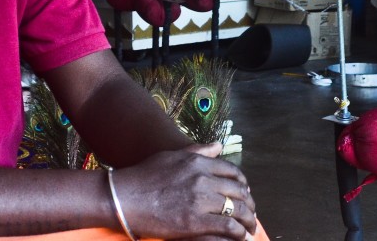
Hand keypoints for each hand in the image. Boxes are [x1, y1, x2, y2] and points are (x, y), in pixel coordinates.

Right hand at [112, 142, 256, 240]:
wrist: (125, 197)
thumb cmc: (145, 176)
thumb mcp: (172, 156)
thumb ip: (198, 151)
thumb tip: (218, 146)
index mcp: (199, 162)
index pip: (233, 172)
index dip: (243, 184)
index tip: (245, 193)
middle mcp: (203, 178)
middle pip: (238, 191)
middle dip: (249, 204)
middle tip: (251, 213)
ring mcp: (200, 200)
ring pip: (237, 209)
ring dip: (249, 220)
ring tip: (251, 228)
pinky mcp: (195, 221)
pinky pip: (228, 227)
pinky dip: (239, 233)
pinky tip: (242, 237)